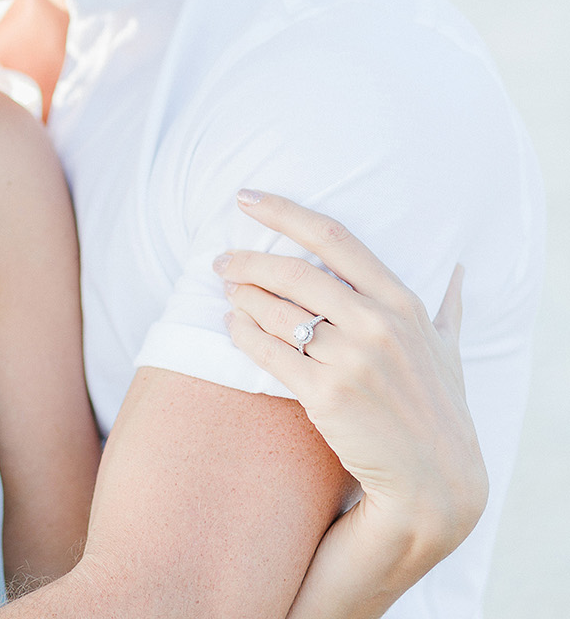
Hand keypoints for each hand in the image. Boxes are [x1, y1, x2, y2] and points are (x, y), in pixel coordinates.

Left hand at [215, 190, 487, 558]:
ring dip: (241, 296)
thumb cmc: (437, 410)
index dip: (284, 211)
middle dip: (248, 261)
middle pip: (294, 273)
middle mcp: (378, 325)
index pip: (334, 238)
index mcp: (404, 304)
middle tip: (221, 260)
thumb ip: (447, 306)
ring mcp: (351, 361)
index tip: (245, 197)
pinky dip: (241, 333)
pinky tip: (230, 325)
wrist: (433, 480)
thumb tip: (456, 268)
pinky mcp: (324, 396)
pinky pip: (267, 352)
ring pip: (275, 311)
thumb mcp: (449, 352)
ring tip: (226, 291)